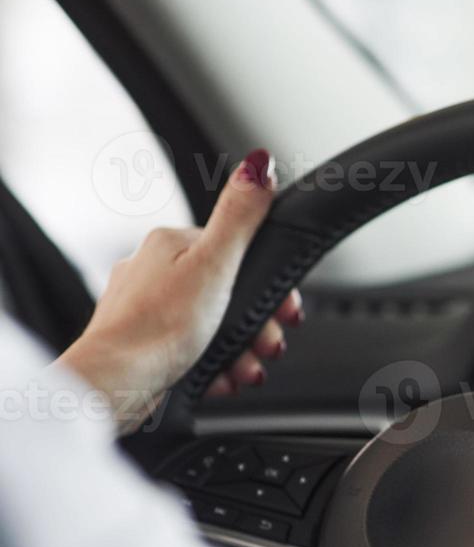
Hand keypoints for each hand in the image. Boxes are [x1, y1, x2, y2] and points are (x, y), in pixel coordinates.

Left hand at [57, 150, 302, 433]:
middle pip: (229, 292)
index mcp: (171, 244)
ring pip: (213, 324)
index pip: (238, 252)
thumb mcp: (215, 264)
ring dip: (241, 351)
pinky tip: (220, 377)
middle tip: (268, 346)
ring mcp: (146, 308)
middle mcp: (154, 270)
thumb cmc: (157, 328)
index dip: (269, 286)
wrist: (114, 384)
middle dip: (257, 325)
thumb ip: (240, 216)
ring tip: (245, 369)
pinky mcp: (144, 344)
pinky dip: (214, 366)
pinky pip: (193, 350)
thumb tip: (259, 162)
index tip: (285, 312)